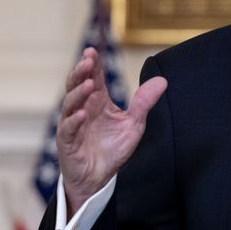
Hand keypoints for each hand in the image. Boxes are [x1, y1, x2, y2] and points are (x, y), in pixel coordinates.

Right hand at [57, 47, 166, 215]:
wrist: (99, 178)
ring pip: (69, 104)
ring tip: (89, 84)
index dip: (92, 64)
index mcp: (97, 102)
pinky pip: (68, 129)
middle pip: (76, 85)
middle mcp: (82, 109)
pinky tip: (82, 114)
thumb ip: (144, 102)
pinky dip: (74, 121)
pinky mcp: (67, 142)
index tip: (92, 50)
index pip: (93, 78)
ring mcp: (72, 124)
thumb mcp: (134, 124)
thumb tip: (162, 81)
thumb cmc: (113, 149)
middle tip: (87, 60)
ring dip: (78, 93)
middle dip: (80, 72)